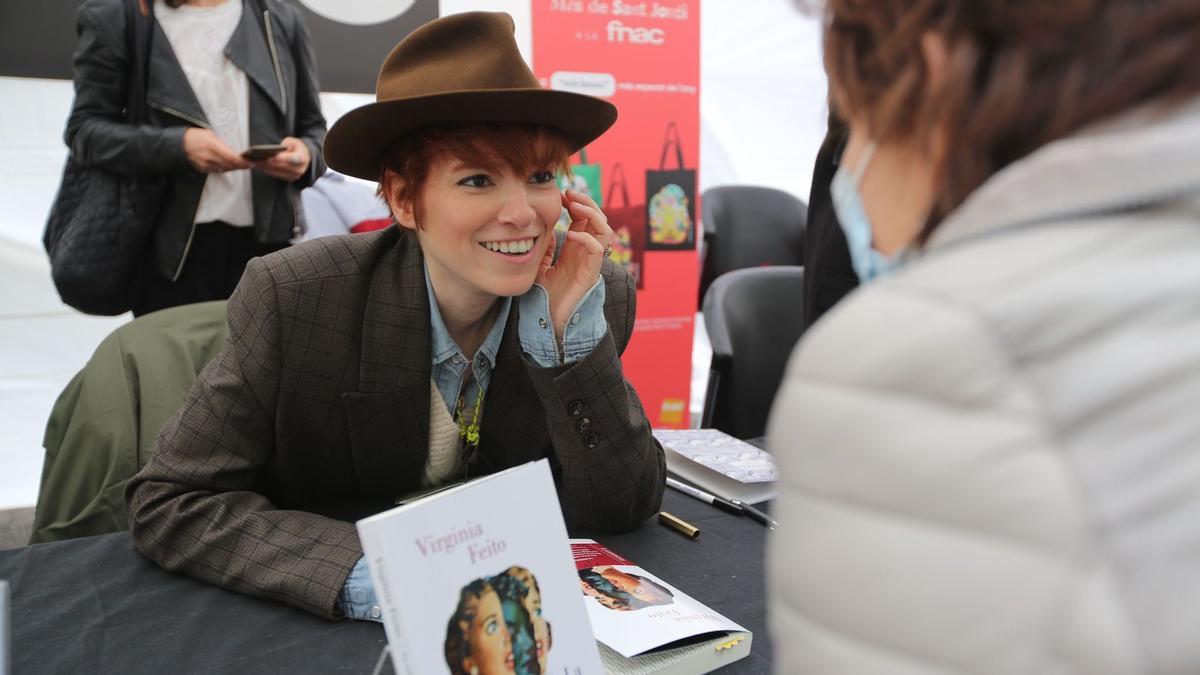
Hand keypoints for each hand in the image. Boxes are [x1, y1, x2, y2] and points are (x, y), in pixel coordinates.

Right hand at [183, 128, 251, 172]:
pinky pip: (217, 170)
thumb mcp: (211, 135)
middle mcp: (209, 157)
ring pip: (225, 169)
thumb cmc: (196, 136)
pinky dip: (224, 168)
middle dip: (240, 165)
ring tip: (239, 164)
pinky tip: (227, 164)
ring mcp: (205, 165)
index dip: (242, 162)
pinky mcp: (202, 169)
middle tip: (247, 163)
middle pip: (230, 165)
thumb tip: (234, 152)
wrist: (180, 143)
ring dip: (233, 167)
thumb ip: (223, 144)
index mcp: (213, 146)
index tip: (250, 163)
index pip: (232, 158)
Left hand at [251, 136, 309, 181]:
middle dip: (266, 163)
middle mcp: (299, 169)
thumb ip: (285, 144)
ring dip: (264, 168)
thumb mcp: (293, 141)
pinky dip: (267, 171)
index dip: (276, 158)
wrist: (307, 157)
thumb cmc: (297, 147)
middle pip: (279, 167)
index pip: (288, 159)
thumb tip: (275, 151)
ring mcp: (294, 176)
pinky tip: (259, 166)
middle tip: (254, 160)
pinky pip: (276, 175)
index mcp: (302, 158)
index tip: (265, 156)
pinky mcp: (289, 179)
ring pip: (276, 172)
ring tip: (253, 163)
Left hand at [535, 189, 612, 340]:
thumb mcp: (539, 264)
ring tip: (574, 206)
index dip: (576, 202)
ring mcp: (590, 261)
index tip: (560, 194)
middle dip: (586, 202)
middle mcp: (586, 251)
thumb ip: (545, 247)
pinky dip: (587, 238)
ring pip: (604, 229)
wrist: (549, 319)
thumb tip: (544, 228)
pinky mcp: (591, 272)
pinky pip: (597, 250)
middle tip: (569, 193)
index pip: (584, 218)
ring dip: (591, 213)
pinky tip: (571, 234)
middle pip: (597, 218)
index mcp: (576, 246)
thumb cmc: (545, 294)